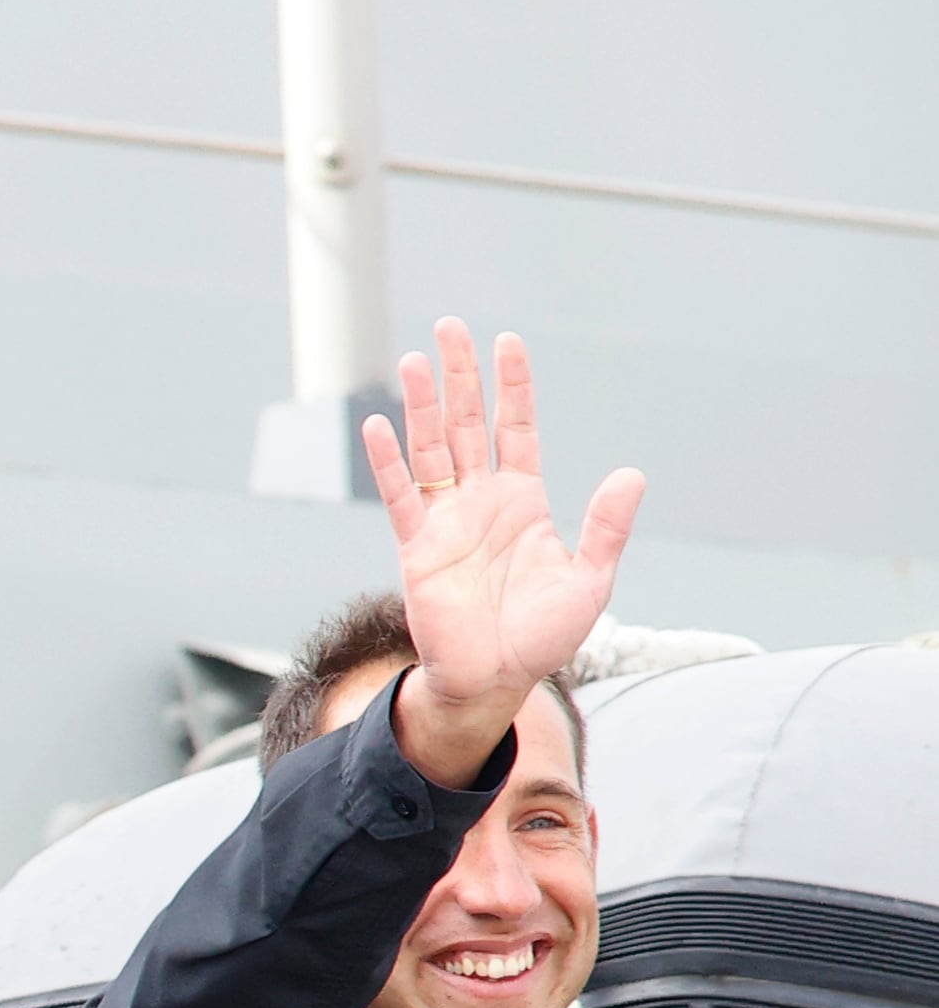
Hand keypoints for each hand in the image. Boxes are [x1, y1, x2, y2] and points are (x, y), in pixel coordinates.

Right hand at [362, 320, 642, 787]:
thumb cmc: (541, 637)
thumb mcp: (590, 579)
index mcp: (522, 502)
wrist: (494, 680)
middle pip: (465, 424)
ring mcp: (445, 523)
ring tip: (418, 359)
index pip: (515, 428)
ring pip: (430, 449)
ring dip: (422, 405)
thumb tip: (631, 475)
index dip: (512, 386)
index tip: (507, 342)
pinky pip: (400, 497)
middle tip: (450, 327)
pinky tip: (377, 427)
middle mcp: (480, 503)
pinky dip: (387, 463)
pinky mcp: (416, 549)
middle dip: (459, 376)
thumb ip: (606, 526)